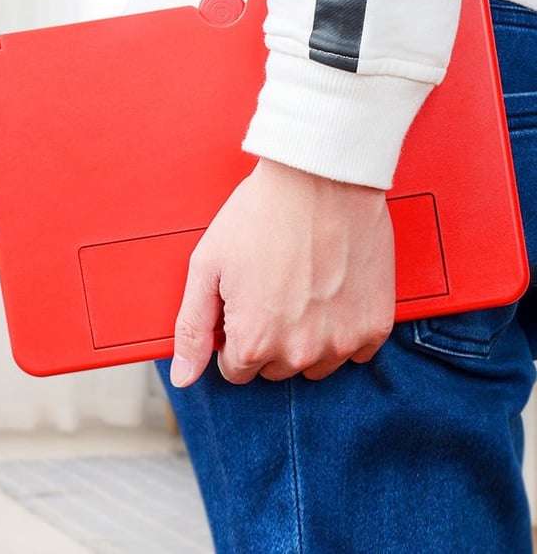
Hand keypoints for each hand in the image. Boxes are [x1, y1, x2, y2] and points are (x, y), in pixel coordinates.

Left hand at [170, 158, 394, 386]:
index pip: (237, 370)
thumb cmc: (259, 215)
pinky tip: (333, 294)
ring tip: (304, 290)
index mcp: (254, 341)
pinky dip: (343, 330)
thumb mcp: (208, 266)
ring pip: (315, 366)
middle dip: (269, 338)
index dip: (236, 335)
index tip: (245, 303)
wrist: (320, 178)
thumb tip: (183, 379)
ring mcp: (342, 341)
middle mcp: (300, 352)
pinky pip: (356, 353)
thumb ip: (192, 329)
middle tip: (274, 288)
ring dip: (307, 340)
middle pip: (275, 370)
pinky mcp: (375, 325)